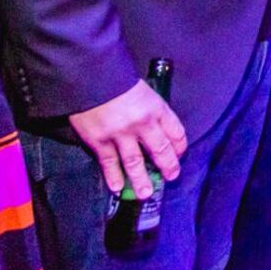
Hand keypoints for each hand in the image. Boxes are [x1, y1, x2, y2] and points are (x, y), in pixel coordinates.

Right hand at [68, 79, 186, 196]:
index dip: (180, 145)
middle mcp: (143, 124)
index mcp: (156, 108)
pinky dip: (114, 176)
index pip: (176, 132)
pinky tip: (117, 188)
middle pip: (160, 150)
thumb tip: (156, 126)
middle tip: (171, 176)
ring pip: (135, 162)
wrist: (90, 76)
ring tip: (146, 193)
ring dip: (141, 180)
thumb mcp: (143, 89)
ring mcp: (121, 134)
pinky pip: (109, 163)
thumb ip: (150, 108)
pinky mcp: (100, 141)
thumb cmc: (117, 79)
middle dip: (168, 166)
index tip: (180, 154)